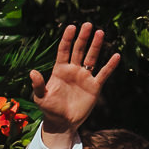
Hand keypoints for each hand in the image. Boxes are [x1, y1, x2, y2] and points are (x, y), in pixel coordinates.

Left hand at [28, 24, 120, 142]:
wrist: (63, 123)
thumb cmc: (50, 109)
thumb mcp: (40, 97)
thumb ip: (38, 85)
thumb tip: (32, 72)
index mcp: (59, 70)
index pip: (64, 51)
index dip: (67, 39)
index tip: (71, 27)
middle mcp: (73, 70)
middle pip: (78, 50)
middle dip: (83, 38)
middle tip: (88, 25)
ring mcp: (84, 77)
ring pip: (91, 58)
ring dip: (95, 46)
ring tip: (100, 32)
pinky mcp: (94, 86)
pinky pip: (103, 74)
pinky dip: (110, 65)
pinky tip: (116, 56)